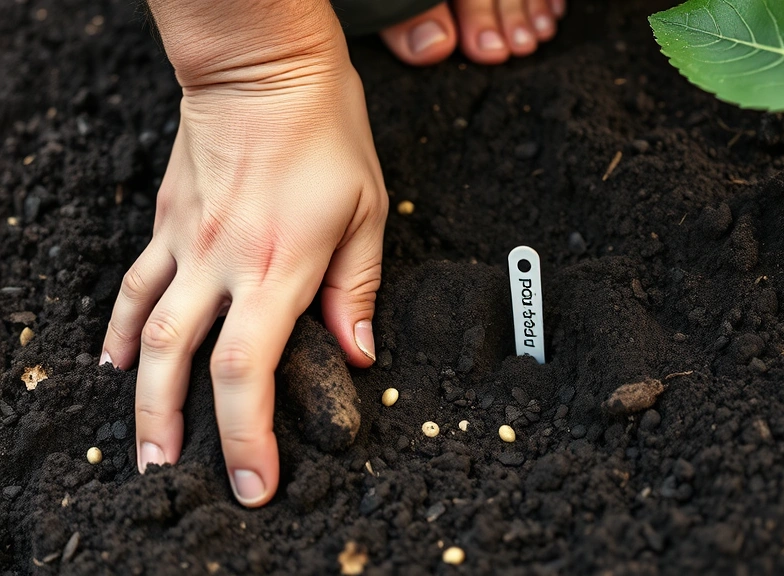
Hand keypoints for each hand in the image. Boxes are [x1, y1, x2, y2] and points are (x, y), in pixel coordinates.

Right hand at [100, 22, 386, 506]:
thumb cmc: (324, 131)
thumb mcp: (365, 211)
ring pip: (149, 333)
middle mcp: (224, 263)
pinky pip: (137, 285)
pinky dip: (125, 328)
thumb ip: (357, 289)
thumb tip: (358, 352)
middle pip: (185, 364)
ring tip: (144, 444)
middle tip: (175, 477)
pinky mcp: (168, 222)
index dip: (247, 435)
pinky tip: (118, 359)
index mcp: (280, 267)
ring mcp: (187, 242)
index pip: (249, 371)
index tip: (255, 480)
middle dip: (177, 430)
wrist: (264, 67)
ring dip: (141, 394)